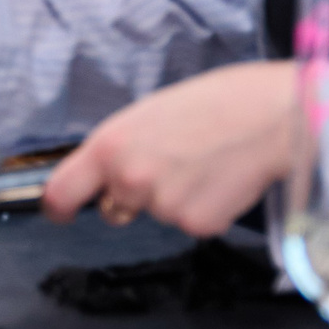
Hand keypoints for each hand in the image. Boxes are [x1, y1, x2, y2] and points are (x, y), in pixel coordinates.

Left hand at [42, 62, 298, 236]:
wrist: (271, 116)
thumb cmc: (211, 103)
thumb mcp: (145, 115)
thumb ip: (119, 148)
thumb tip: (104, 175)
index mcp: (109, 146)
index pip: (62, 192)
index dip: (57, 208)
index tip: (61, 213)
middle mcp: (129, 180)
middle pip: (113, 209)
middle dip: (130, 198)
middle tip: (166, 166)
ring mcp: (163, 207)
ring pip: (156, 214)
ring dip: (172, 199)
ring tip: (201, 163)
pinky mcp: (198, 225)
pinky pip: (190, 222)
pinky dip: (203, 208)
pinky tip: (220, 180)